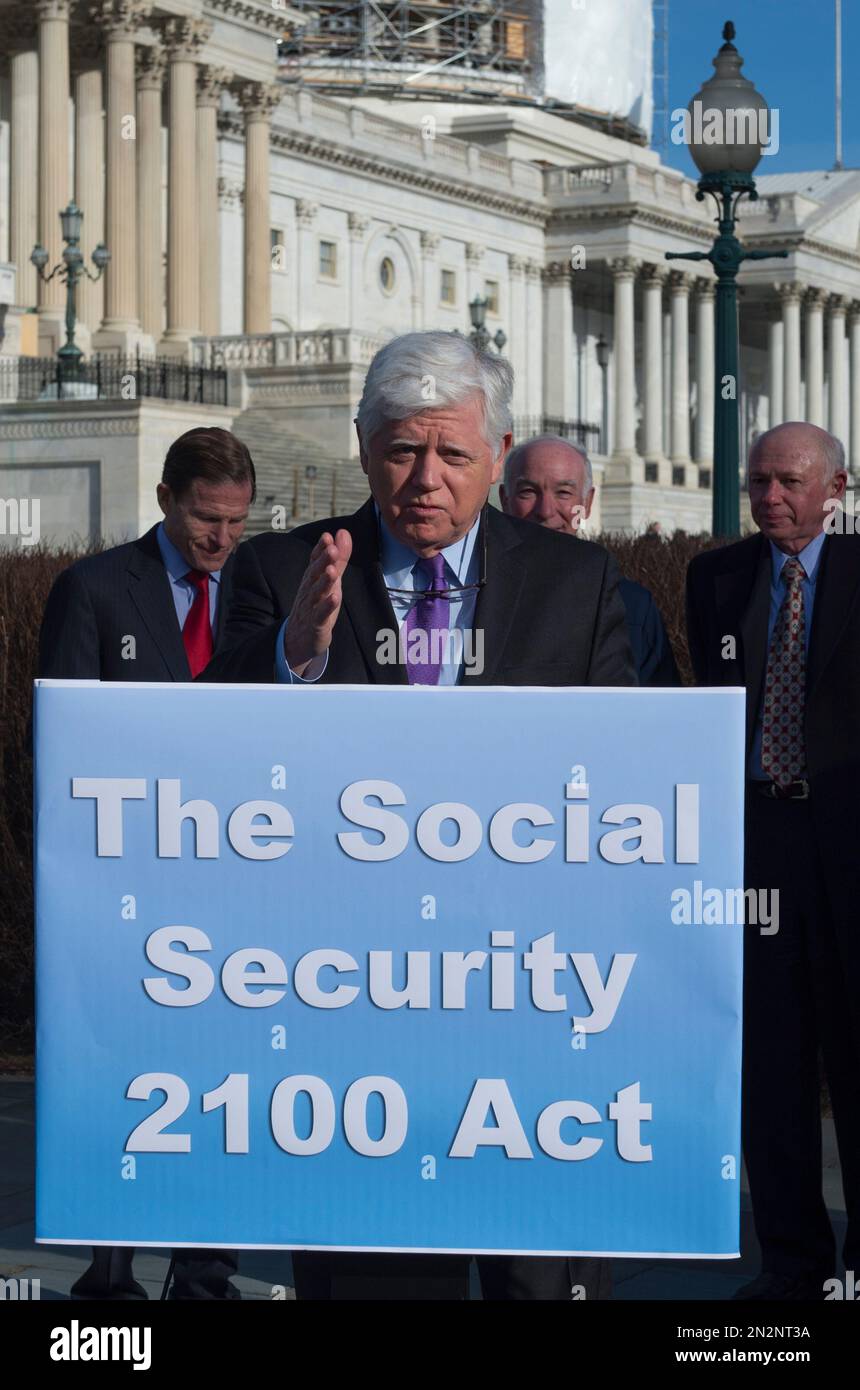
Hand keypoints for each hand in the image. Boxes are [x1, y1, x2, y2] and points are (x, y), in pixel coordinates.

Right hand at [283, 530, 351, 675]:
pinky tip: (335, 598)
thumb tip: (343, 532)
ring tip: (332, 571)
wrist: (299, 637)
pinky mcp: (316, 624)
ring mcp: (311, 607)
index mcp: (312, 578)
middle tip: (331, 549)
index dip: (320, 549)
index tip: (327, 536)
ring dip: (325, 581)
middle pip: (315, 574)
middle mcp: (309, 590)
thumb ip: (339, 558)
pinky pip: (321, 614)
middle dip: (323, 561)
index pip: (314, 561)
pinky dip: (327, 606)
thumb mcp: (330, 580)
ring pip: (317, 593)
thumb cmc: (317, 604)